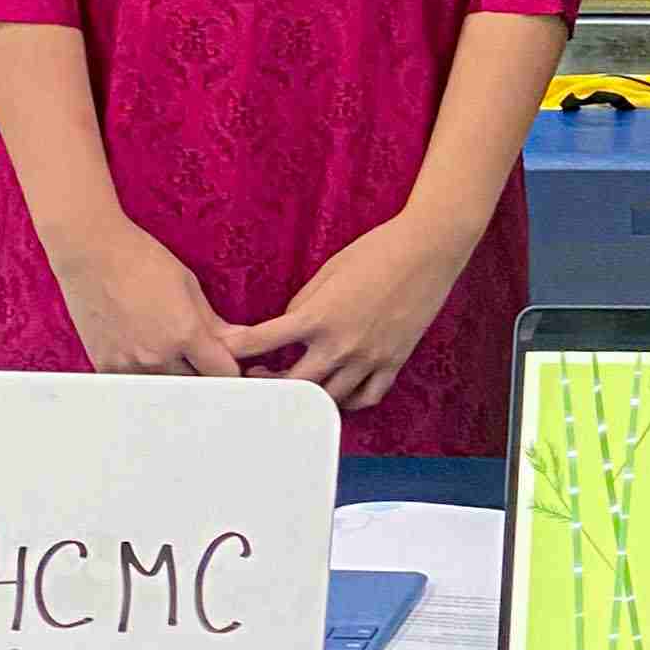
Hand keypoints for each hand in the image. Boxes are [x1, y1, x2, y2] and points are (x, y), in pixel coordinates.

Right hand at [49, 213, 243, 376]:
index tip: (227, 363)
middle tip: (197, 356)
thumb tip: (232, 343)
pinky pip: (134, 386)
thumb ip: (212, 323)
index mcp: (184, 332)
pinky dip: (143, 375)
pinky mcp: (104, 368)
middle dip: (202, 374)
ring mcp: (128, 365)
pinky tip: (139, 350)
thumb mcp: (188, 285)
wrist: (90, 252)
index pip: (223, 373)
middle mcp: (157, 355)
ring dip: (172, 376)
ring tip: (164, 348)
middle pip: (195, 385)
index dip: (230, 368)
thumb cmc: (138, 259)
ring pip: (164, 389)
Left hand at [236, 208, 462, 411]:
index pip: (264, 341)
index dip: (237, 348)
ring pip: (329, 398)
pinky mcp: (393, 362)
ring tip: (298, 385)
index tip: (223, 353)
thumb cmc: (377, 251)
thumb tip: (290, 326)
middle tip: (259, 376)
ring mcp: (369, 358)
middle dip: (270, 383)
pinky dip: (350, 399)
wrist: (427, 250)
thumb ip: (304, 304)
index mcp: (318, 316)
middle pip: (293, 383)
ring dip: (308, 395)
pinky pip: (367, 397)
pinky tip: (340, 390)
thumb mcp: (328, 271)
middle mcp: (341, 344)